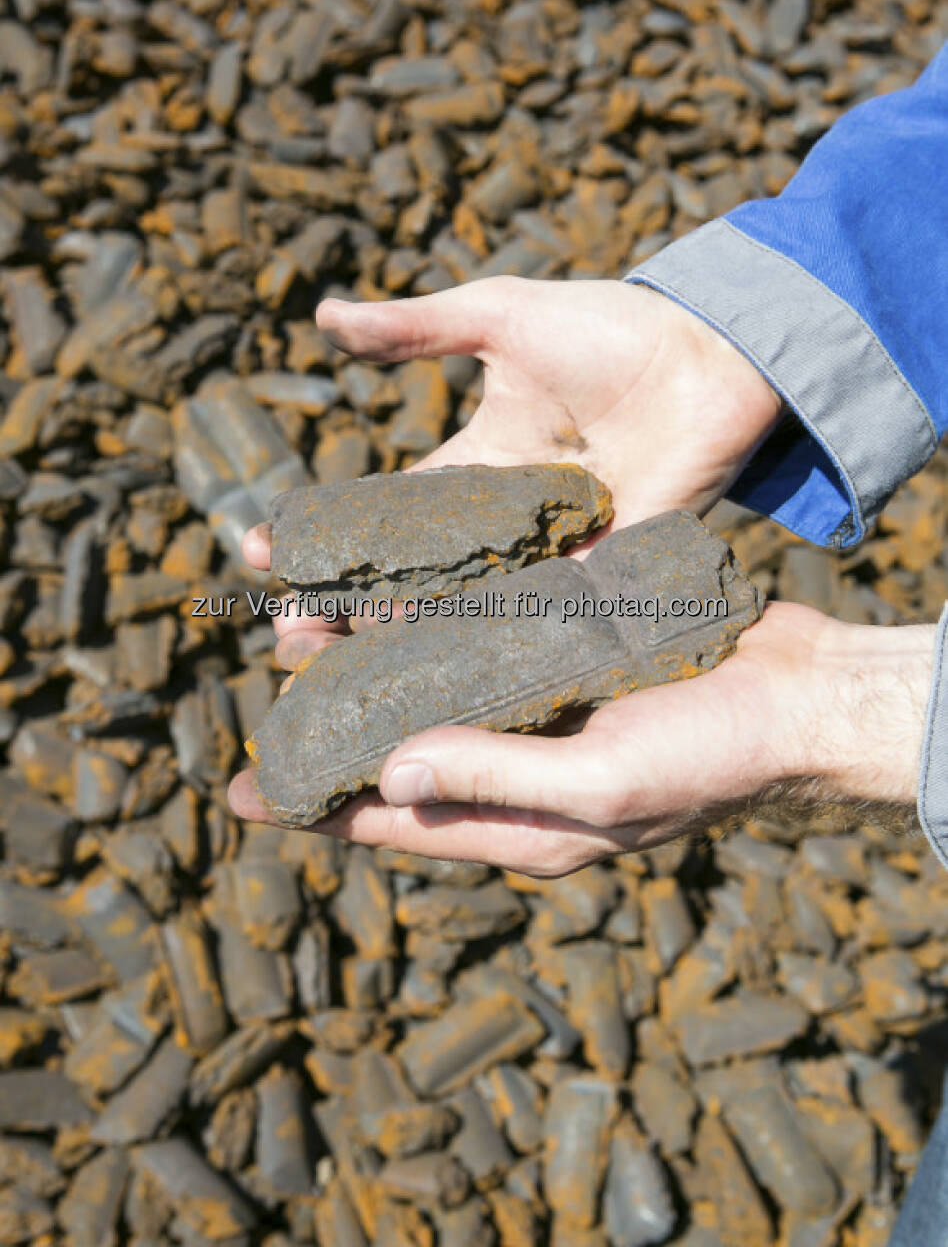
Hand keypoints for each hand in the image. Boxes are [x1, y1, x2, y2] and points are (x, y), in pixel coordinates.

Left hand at [228, 605, 934, 875]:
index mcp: (522, 823)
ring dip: (368, 651)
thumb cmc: (713, 757)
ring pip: (429, 680)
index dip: (319, 809)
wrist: (799, 692)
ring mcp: (540, 704)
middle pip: (402, 744)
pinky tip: (388, 581)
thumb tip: (385, 775)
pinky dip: (430, 612)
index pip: (398, 823)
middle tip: (272, 669)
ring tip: (306, 616)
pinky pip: (478, 633)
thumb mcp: (600, 786)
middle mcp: (519, 765)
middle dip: (332, 715)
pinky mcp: (562, 648)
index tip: (244, 791)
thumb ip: (493, 778)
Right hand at [242, 274, 782, 668]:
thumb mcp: (497, 318)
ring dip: (399, 642)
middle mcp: (505, 522)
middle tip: (283, 636)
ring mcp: (550, 556)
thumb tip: (322, 315)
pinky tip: (429, 682)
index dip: (324, 535)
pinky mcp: (601, 579)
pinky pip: (536, 626)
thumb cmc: (608, 328)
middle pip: (409, 579)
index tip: (262, 553)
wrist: (710, 354)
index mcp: (475, 463)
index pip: (384, 511)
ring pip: (461, 614)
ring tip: (332, 669)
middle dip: (344, 607)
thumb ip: (414, 330)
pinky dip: (483, 653)